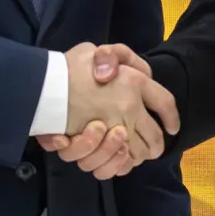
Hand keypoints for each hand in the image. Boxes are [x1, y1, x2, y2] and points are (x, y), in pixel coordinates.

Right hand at [38, 44, 177, 179]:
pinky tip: (120, 160)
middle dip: (157, 145)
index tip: (172, 127)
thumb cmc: (69, 68)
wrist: (41, 87)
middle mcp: (128, 108)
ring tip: (135, 152)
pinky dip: (121, 164)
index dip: (171, 118)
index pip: (165, 103)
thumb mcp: (96, 50)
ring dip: (139, 155)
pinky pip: (117, 164)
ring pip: (138, 154)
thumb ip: (119, 56)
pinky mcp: (97, 146)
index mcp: (133, 83)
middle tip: (154, 146)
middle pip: (155, 137)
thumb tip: (136, 73)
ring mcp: (113, 129)